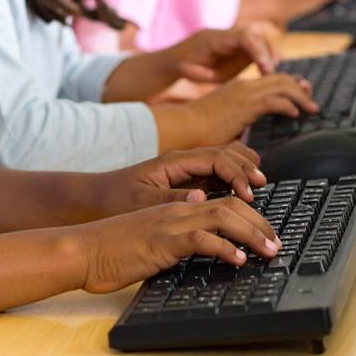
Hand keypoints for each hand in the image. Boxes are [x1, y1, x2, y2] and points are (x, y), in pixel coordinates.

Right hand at [75, 196, 279, 293]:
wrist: (84, 249)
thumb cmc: (114, 247)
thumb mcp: (152, 237)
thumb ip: (176, 234)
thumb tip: (205, 241)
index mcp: (175, 206)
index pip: (221, 199)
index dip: (248, 212)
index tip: (265, 232)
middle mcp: (177, 208)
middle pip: (229, 204)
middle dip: (259, 222)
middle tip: (277, 243)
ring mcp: (170, 222)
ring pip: (222, 215)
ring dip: (252, 232)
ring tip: (270, 250)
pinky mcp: (163, 241)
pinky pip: (201, 239)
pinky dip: (224, 247)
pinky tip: (239, 260)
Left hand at [91, 142, 266, 218]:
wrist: (93, 200)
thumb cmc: (115, 200)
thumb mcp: (141, 202)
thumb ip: (172, 200)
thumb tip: (203, 199)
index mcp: (173, 161)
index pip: (215, 158)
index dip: (236, 174)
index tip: (249, 194)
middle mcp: (181, 161)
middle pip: (222, 153)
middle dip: (244, 166)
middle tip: (262, 185)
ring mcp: (184, 170)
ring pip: (220, 161)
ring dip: (240, 169)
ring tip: (259, 183)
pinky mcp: (183, 183)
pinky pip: (213, 176)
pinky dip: (231, 179)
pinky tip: (241, 192)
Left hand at [168, 23, 281, 82]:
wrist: (180, 58)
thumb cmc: (184, 66)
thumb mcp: (188, 71)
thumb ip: (200, 74)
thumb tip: (209, 75)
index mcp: (214, 38)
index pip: (242, 36)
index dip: (257, 49)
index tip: (265, 67)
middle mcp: (227, 35)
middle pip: (255, 33)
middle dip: (268, 50)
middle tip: (271, 72)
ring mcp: (235, 39)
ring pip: (259, 37)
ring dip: (270, 52)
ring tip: (272, 73)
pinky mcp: (239, 47)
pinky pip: (258, 47)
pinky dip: (266, 57)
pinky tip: (268, 73)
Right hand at [184, 74, 316, 146]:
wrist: (184, 126)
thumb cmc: (200, 130)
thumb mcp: (226, 123)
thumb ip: (241, 127)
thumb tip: (252, 145)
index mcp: (240, 88)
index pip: (270, 79)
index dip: (290, 84)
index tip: (303, 92)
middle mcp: (244, 86)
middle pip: (280, 78)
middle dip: (299, 87)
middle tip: (311, 97)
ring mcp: (244, 93)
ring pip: (282, 85)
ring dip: (300, 96)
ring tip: (311, 108)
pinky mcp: (244, 105)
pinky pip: (274, 101)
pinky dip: (287, 105)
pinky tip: (294, 114)